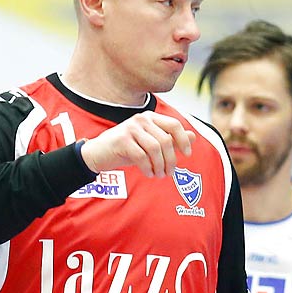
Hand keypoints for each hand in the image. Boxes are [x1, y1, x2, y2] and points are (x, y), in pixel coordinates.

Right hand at [79, 111, 193, 177]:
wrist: (98, 154)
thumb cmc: (126, 149)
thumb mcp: (150, 144)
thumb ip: (170, 139)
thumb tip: (193, 136)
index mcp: (150, 117)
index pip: (174, 124)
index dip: (184, 140)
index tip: (187, 154)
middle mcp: (141, 119)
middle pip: (166, 140)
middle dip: (171, 159)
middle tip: (169, 173)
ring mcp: (130, 128)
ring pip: (155, 149)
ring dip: (160, 165)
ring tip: (159, 175)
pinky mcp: (122, 140)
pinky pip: (141, 156)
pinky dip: (147, 168)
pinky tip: (148, 173)